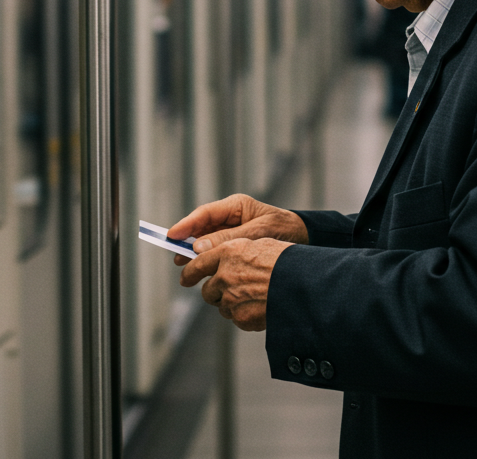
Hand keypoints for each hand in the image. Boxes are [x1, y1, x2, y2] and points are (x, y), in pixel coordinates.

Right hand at [167, 194, 307, 266]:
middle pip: (201, 228)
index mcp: (236, 206)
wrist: (305, 237)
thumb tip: (199, 247)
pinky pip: (216, 249)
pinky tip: (202, 270)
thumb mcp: (259, 232)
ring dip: (195, 253)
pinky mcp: (235, 243)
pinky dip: (208, 259)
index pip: (205, 214)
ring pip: (206, 240)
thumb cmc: (286, 230)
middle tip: (177, 259)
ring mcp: (231, 229)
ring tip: (184, 268)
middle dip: (187, 242)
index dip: (186, 225)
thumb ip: (229, 238)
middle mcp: (230, 216)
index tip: (171, 236)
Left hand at [179, 237, 294, 330]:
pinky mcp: (241, 318)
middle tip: (229, 290)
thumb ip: (237, 251)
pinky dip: (245, 315)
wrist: (304, 284)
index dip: (190, 272)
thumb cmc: (287, 261)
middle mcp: (225, 276)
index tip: (186, 278)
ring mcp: (232, 299)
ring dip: (232, 303)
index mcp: (229, 253)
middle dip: (215, 292)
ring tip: (254, 297)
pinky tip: (261, 306)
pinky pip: (237, 318)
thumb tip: (225, 260)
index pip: (198, 264)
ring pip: (222, 306)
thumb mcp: (260, 243)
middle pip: (207, 291)